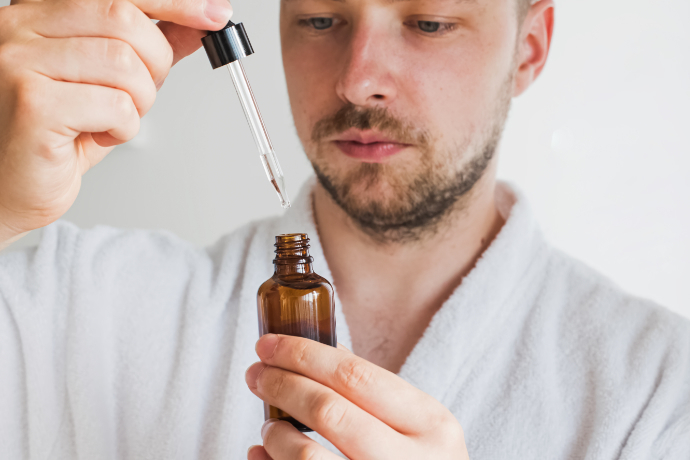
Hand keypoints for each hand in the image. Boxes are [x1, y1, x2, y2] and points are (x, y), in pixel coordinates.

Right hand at [0, 0, 232, 244]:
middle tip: (144, 92)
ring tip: (113, 119)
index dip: (173, 2)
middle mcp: (19, 28)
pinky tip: (99, 135)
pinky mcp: (33, 105)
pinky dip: (124, 127)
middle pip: (124, 20)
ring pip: (124, 63)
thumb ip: (144, 50)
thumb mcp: (105, 84)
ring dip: (138, 102)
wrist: (6, 188)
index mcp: (37, 14)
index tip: (213, 14)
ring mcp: (19, 63)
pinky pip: (114, 105)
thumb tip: (193, 26)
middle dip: (155, 62)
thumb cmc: (51, 137)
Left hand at [245, 334, 469, 459]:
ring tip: (270, 426)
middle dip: (282, 385)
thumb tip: (316, 349)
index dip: (304, 355)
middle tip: (256, 374)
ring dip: (276, 434)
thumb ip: (372, 390)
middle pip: (329, 410)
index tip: (270, 344)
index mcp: (431, 425)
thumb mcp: (418, 425)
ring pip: (306, 457)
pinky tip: (264, 454)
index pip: (356, 376)